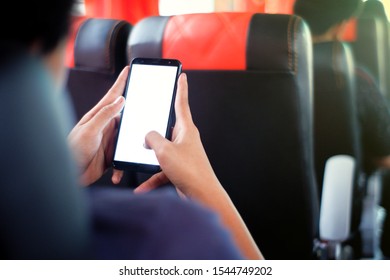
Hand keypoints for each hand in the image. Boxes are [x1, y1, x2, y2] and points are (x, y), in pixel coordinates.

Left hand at [68, 67, 127, 185]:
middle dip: (136, 115)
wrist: (69, 175)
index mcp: (99, 117)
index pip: (113, 96)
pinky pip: (122, 158)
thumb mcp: (90, 130)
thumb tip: (120, 100)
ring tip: (138, 149)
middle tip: (148, 108)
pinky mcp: (110, 156)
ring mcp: (108, 141)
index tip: (128, 70)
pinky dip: (122, 167)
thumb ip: (105, 115)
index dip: (121, 82)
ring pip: (127, 139)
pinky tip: (117, 174)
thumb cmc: (73, 150)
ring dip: (132, 145)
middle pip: (126, 117)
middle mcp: (105, 127)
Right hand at [134, 73, 263, 259]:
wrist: (201, 195)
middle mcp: (185, 139)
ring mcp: (182, 154)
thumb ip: (152, 138)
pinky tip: (141, 187)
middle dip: (154, 128)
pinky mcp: (179, 168)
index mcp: (185, 129)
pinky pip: (161, 170)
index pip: (182, 103)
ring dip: (150, 156)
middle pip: (166, 127)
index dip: (181, 87)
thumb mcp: (164, 150)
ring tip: (138, 158)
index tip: (182, 76)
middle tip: (145, 121)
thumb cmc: (189, 171)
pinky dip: (151, 178)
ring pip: (161, 150)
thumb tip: (148, 136)